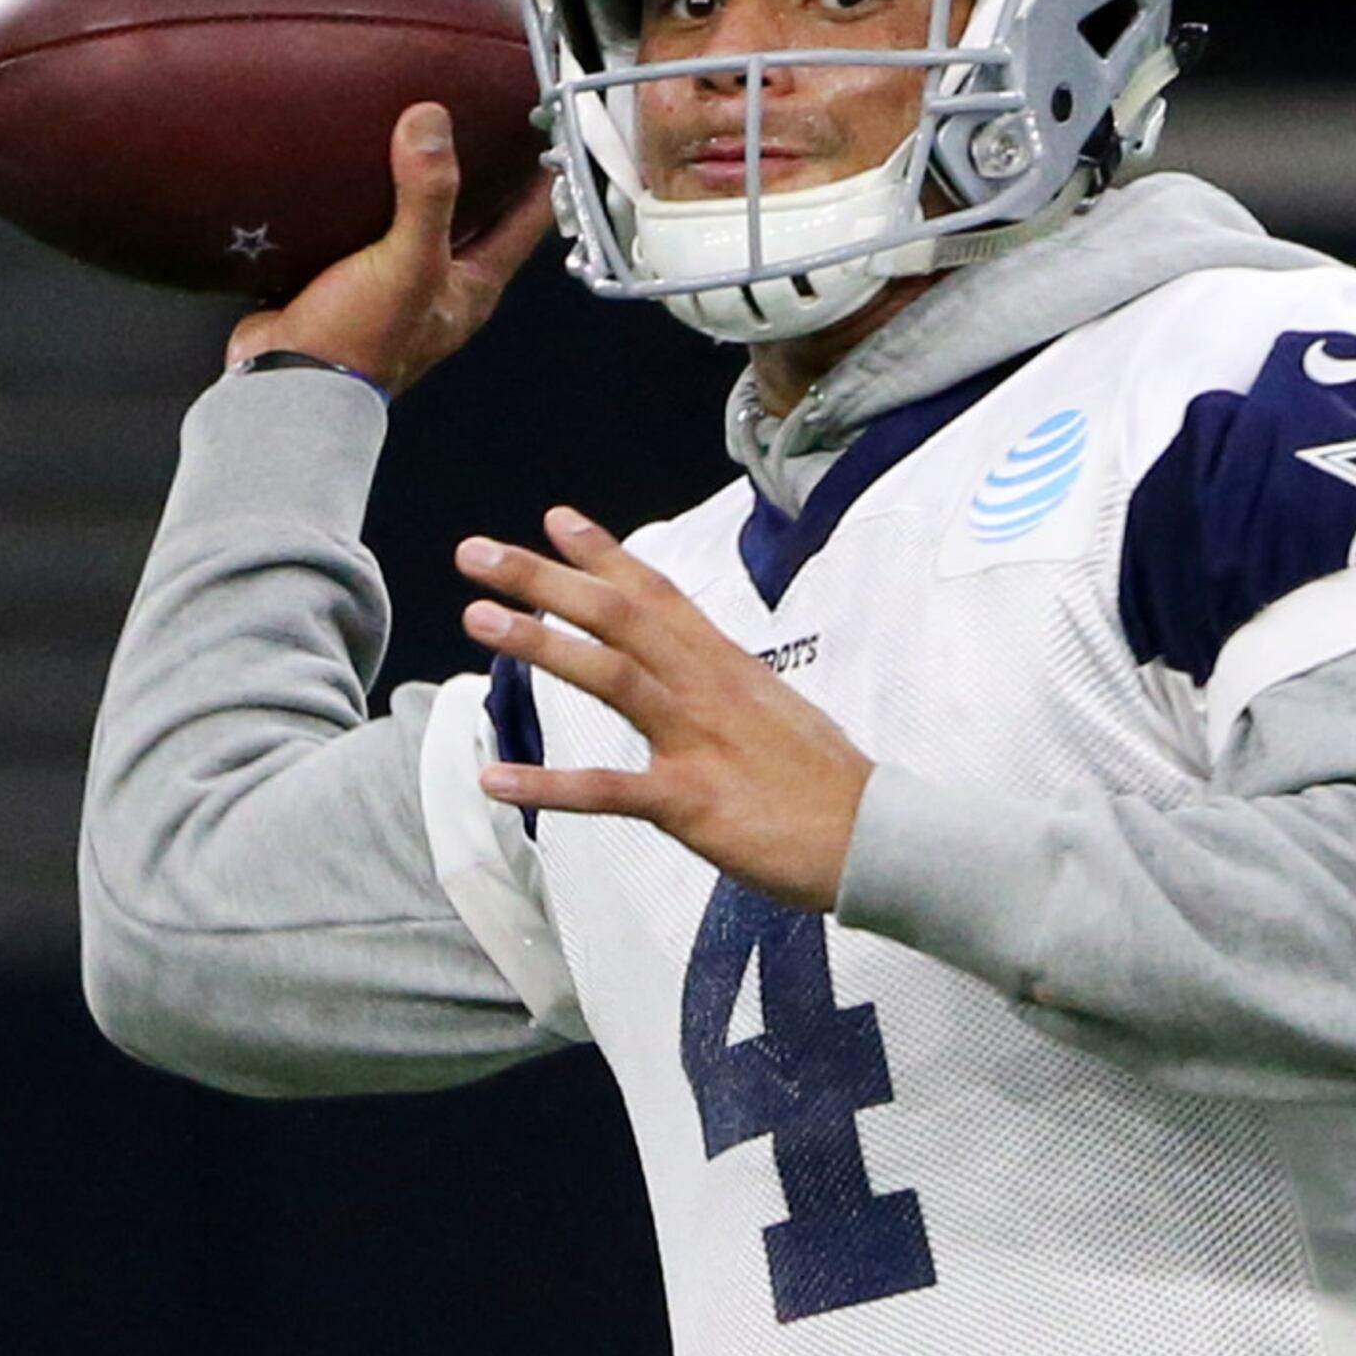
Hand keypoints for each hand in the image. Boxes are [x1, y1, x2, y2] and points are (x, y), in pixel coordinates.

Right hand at [225, 103, 552, 396]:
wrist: (284, 384)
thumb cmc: (360, 343)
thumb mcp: (408, 263)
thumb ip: (427, 196)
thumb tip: (431, 123)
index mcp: (473, 284)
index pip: (527, 222)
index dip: (545, 175)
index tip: (553, 128)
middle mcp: (440, 281)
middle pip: (476, 214)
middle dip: (482, 168)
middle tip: (483, 114)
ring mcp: (393, 279)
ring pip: (418, 215)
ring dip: (418, 176)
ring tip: (418, 122)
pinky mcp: (345, 273)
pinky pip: (365, 222)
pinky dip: (366, 192)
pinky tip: (354, 160)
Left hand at [456, 508, 873, 912]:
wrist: (879, 837)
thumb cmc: (826, 782)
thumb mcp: (774, 710)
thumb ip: (724, 686)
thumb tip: (696, 668)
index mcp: (725, 665)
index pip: (656, 592)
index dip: (603, 553)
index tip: (554, 519)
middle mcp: (707, 687)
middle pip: (617, 615)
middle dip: (543, 578)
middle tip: (476, 551)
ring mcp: (698, 739)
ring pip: (609, 675)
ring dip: (539, 643)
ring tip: (476, 618)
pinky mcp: (692, 801)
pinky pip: (609, 788)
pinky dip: (548, 784)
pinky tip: (494, 778)